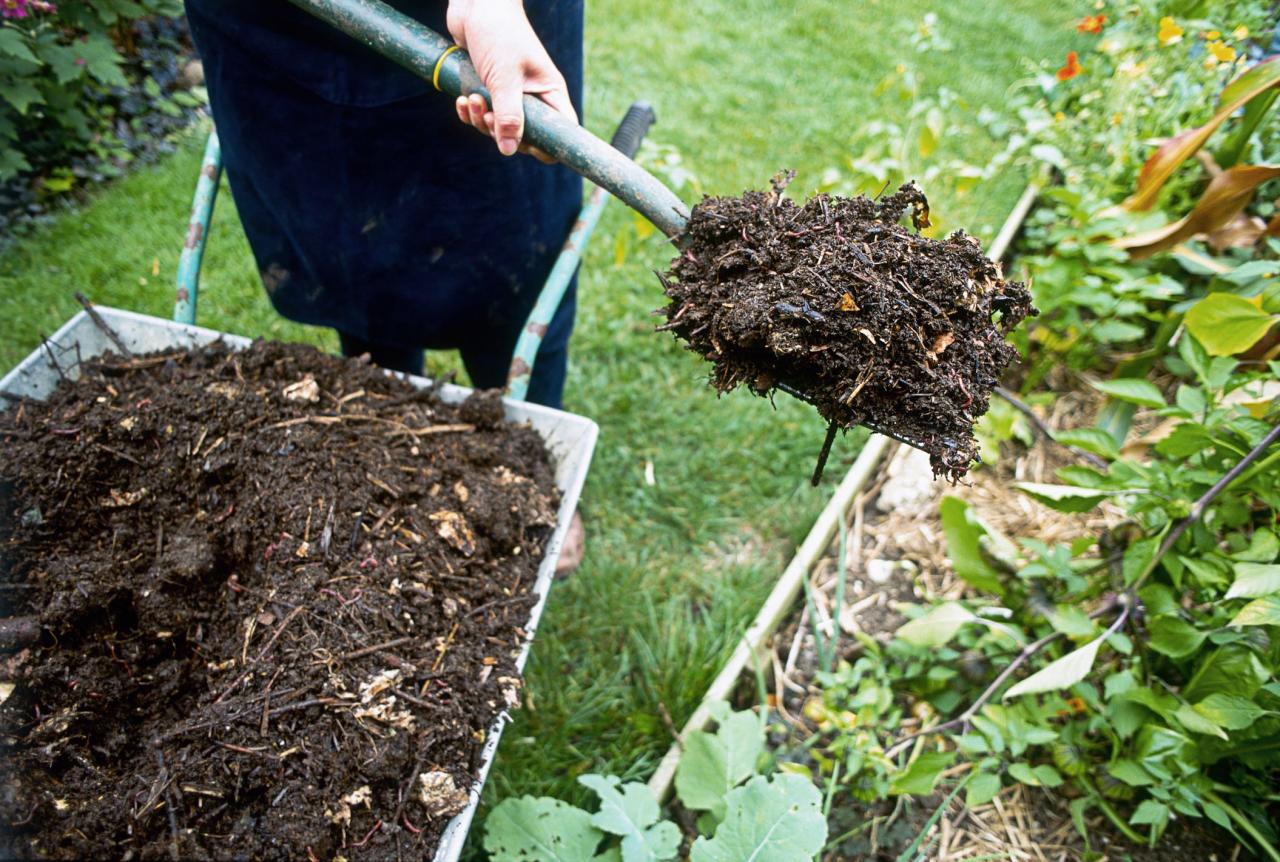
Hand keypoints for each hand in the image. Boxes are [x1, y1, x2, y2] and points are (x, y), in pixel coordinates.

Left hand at [446, 0, 576, 159]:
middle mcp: (533, 95)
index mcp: (549, 91)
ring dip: (482, 121)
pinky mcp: (489, 87)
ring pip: (499, 126)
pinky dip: (471, 112)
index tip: (522, 145)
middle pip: (525, 135)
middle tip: (488, 116)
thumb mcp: (504, 77)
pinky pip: (482, 114)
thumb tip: (508, 150)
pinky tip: (462, 100)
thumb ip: (509, 115)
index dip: (546, 146)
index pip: (561, 130)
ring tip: (472, 100)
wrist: (475, 3)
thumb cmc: (498, 32)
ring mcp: (510, 92)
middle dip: (502, 132)